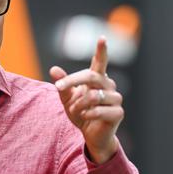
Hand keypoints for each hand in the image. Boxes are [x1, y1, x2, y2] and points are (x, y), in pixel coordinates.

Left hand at [50, 36, 122, 163]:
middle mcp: (109, 85)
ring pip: (93, 96)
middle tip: (58, 87)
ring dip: (78, 104)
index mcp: (98, 79)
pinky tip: (86, 117)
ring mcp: (116, 99)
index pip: (100, 61)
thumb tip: (54, 69)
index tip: (101, 38)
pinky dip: (87, 114)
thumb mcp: (67, 99)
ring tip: (74, 110)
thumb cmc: (80, 113)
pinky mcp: (118, 113)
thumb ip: (62, 85)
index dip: (101, 50)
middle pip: (91, 76)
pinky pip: (99, 110)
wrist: (91, 135)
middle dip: (72, 81)